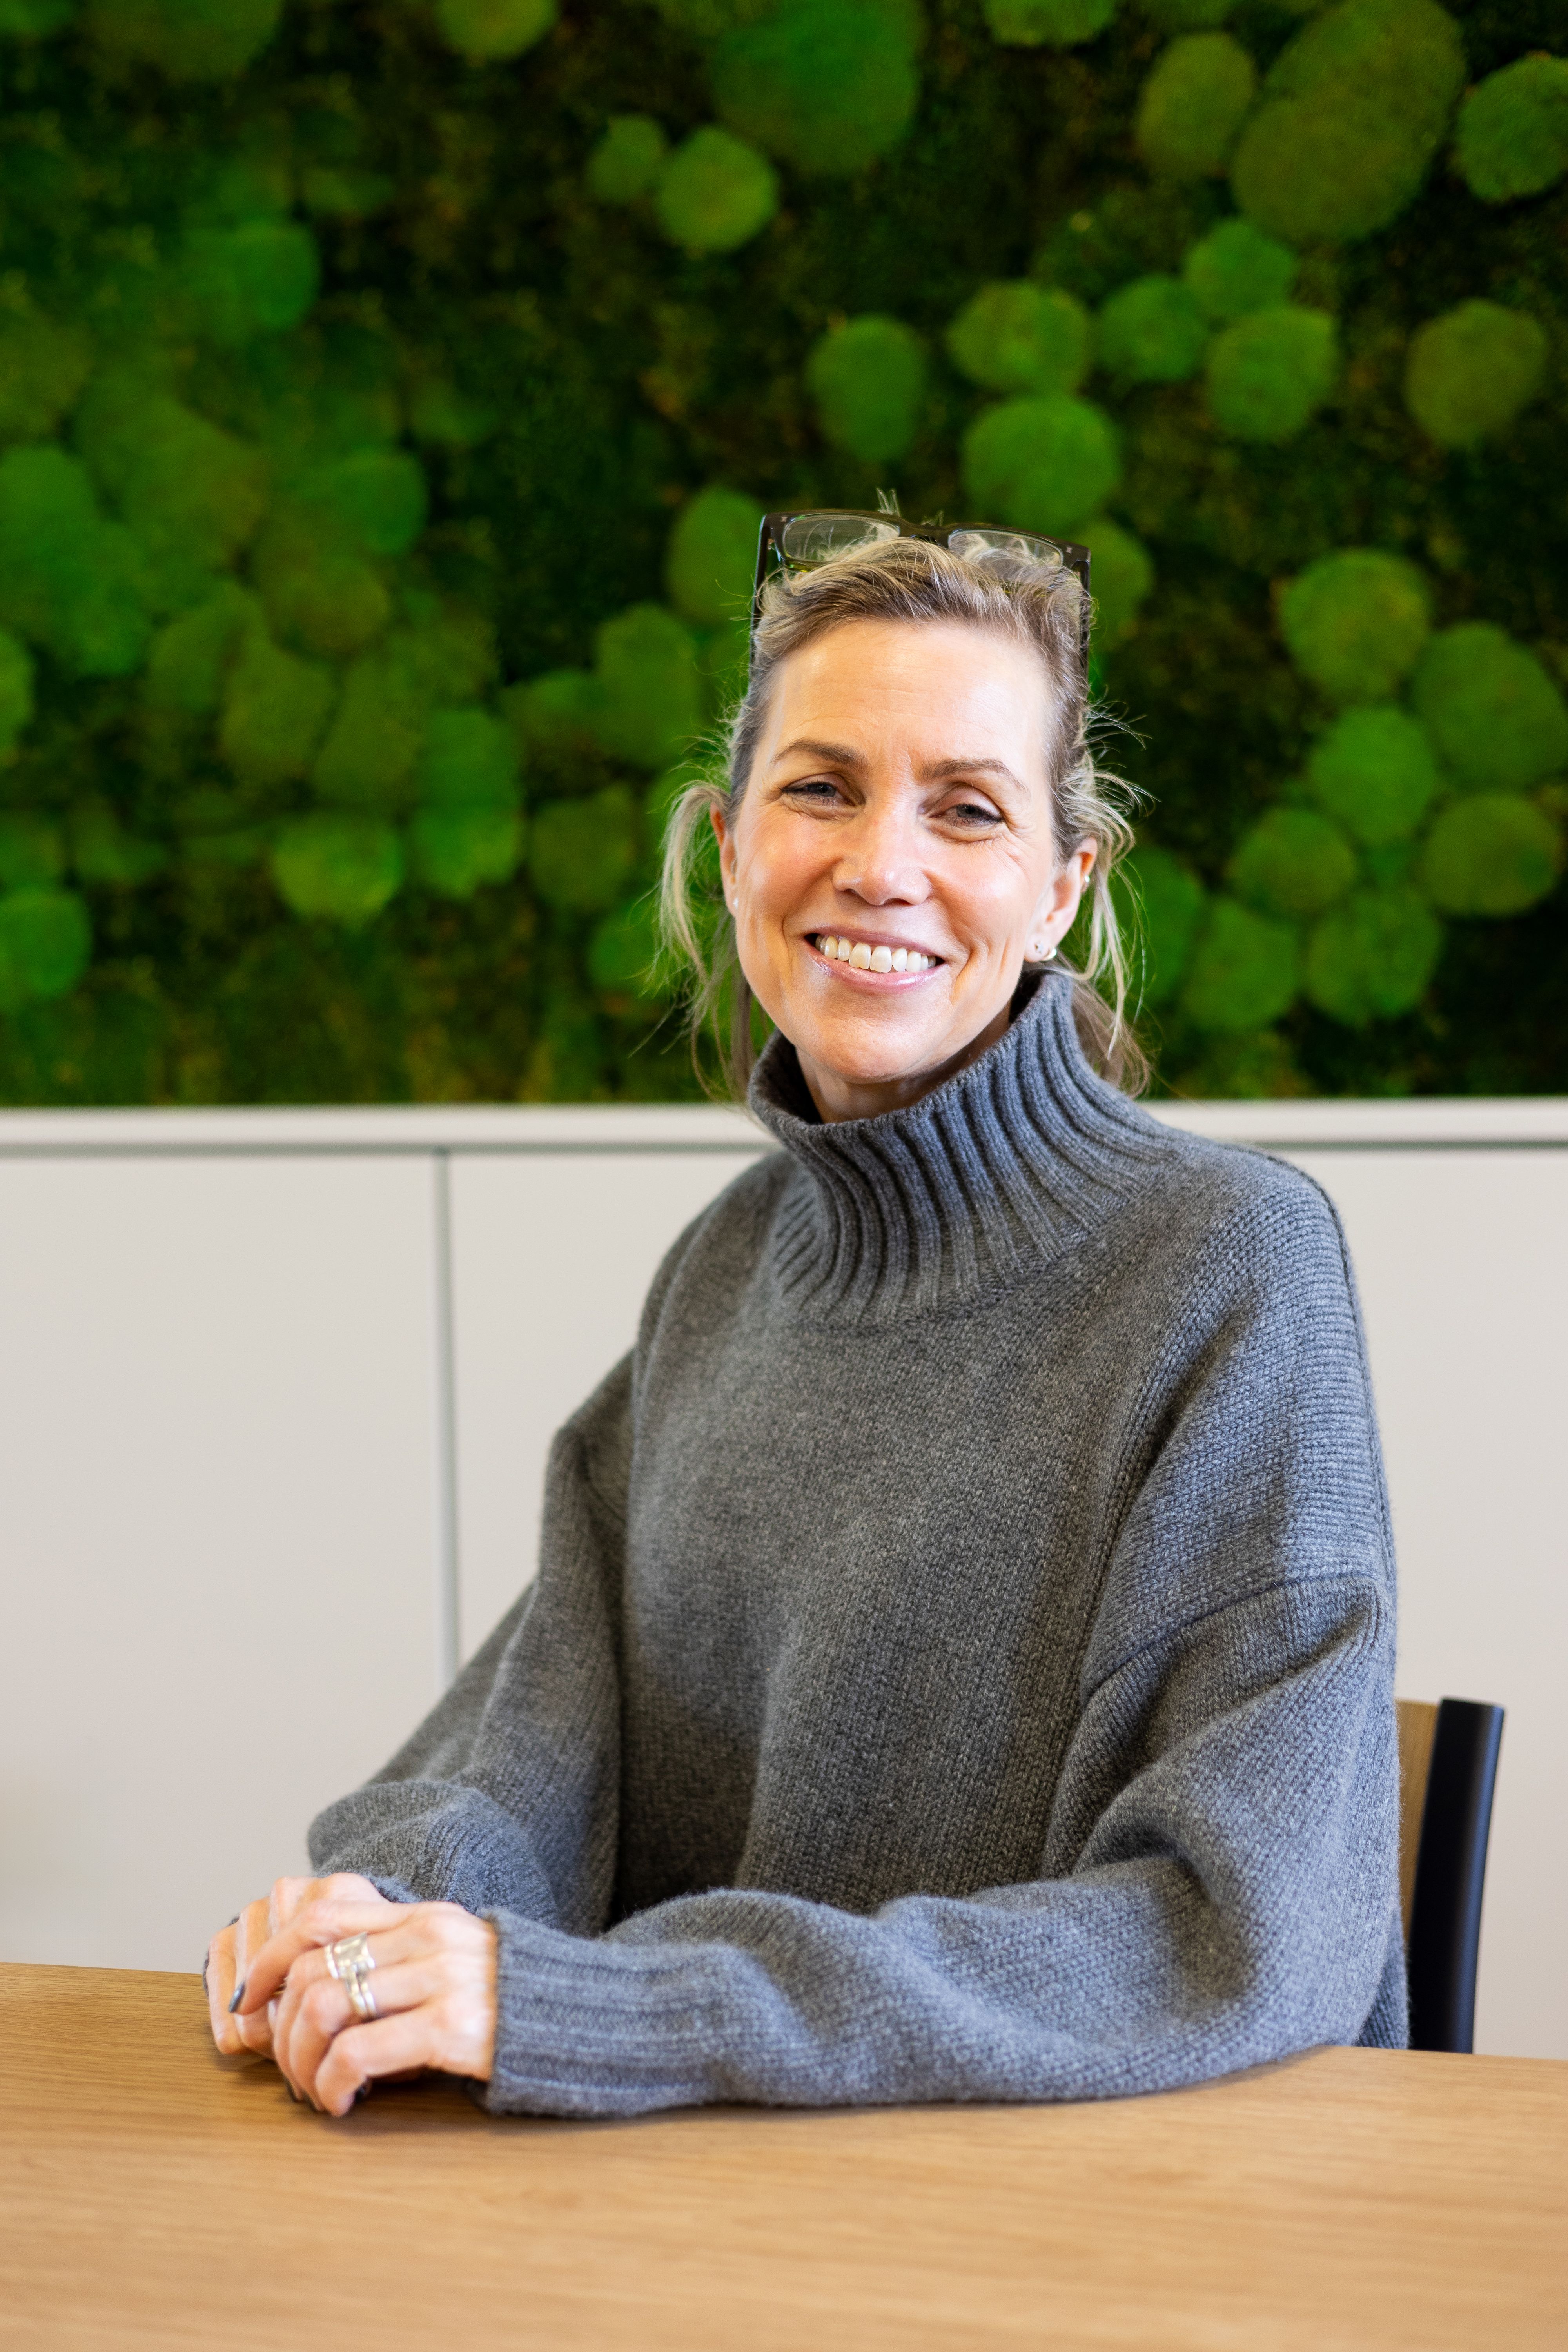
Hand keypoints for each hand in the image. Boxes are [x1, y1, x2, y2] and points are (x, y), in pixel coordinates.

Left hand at [223, 1883, 498, 2115]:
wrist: (592, 2017)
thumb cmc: (513, 2001)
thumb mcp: (454, 1958)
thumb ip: (400, 1958)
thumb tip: (321, 1984)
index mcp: (423, 1916)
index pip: (321, 1914)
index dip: (272, 1957)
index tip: (252, 2001)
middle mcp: (427, 1937)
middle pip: (313, 1969)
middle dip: (282, 2030)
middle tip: (289, 2071)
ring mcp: (441, 1978)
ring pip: (325, 2007)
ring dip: (302, 2061)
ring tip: (315, 2091)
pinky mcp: (453, 2026)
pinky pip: (360, 2051)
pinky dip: (333, 2082)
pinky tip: (343, 2102)